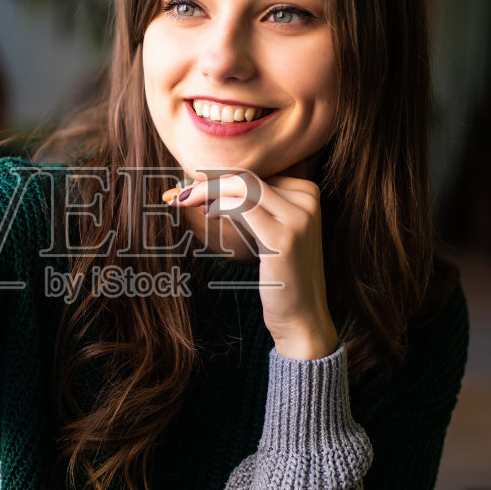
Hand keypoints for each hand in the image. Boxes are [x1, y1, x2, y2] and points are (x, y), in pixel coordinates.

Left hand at [167, 172, 339, 360]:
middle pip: (248, 175)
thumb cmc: (280, 276)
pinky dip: (219, 205)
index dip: (220, 177)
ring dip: (208, 191)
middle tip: (182, 194)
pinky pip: (243, 207)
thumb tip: (209, 185)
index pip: (256, 173)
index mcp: (308, 193)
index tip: (194, 187)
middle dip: (209, 181)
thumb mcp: (270, 233)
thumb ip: (254, 207)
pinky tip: (208, 214)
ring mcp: (299, 218)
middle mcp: (308, 200)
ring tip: (186, 202)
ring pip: (243, 186)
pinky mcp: (284, 238)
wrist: (303, 317)